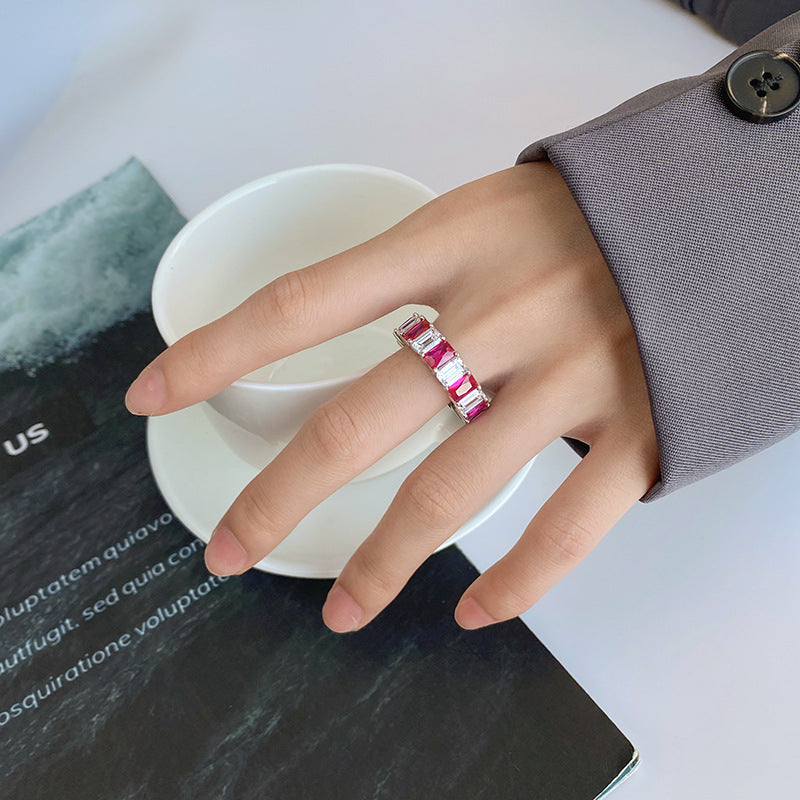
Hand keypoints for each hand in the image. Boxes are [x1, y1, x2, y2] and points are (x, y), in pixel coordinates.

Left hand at [125, 162, 659, 631]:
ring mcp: (573, 376)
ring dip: (383, 561)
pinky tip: (471, 611)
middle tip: (229, 548)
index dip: (216, 351)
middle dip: (278, 497)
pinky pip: (566, 526)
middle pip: (356, 421)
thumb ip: (417, 274)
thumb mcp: (490, 212)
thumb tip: (346, 341)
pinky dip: (516, 582)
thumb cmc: (588, 217)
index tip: (154, 394)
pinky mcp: (639, 429)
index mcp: (454, 243)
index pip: (303, 304)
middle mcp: (503, 313)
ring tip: (342, 608)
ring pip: (451, 490)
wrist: (723, 215)